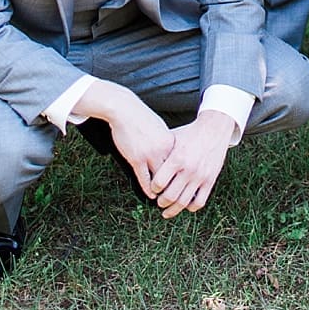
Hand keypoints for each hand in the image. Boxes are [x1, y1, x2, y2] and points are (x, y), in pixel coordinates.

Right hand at [74, 81, 173, 195]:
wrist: (124, 110)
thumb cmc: (141, 117)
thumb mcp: (160, 128)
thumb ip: (167, 143)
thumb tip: (172, 154)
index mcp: (172, 142)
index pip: (181, 165)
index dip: (182, 177)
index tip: (184, 185)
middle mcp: (164, 150)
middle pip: (173, 175)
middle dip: (175, 187)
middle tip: (175, 197)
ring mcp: (150, 155)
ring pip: (160, 180)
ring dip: (162, 191)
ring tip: (162, 199)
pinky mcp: (137, 159)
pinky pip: (144, 179)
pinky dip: (148, 189)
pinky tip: (150, 194)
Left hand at [148, 108, 233, 217]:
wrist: (213, 129)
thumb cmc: (189, 133)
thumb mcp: (172, 139)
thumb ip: (162, 153)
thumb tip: (147, 162)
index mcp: (176, 159)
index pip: (159, 182)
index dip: (153, 188)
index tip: (152, 189)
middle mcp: (188, 170)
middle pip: (170, 196)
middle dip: (161, 202)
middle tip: (158, 202)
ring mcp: (200, 177)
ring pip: (184, 202)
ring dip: (173, 209)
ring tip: (167, 210)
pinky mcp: (210, 181)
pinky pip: (200, 201)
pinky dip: (190, 207)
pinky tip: (184, 206)